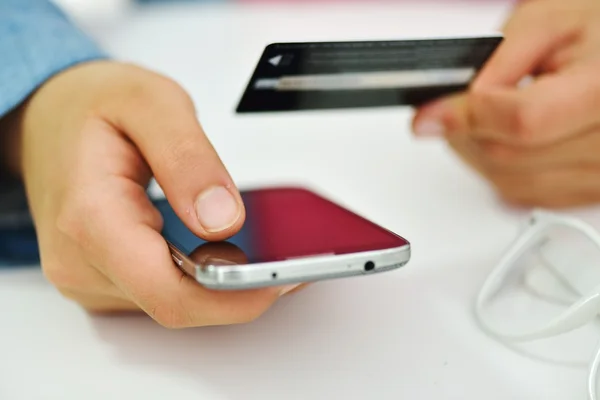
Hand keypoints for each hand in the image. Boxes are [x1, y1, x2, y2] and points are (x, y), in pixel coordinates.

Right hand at [4, 61, 298, 326]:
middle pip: (177, 305)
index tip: (281, 280)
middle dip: (237, 291)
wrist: (49, 116)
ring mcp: (89, 275)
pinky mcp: (101, 279)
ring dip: (219, 286)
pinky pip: (160, 293)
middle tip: (283, 260)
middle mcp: (82, 260)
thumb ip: (189, 160)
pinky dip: (197, 278)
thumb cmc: (91, 106)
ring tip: (256, 251)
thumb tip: (225, 218)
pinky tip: (220, 252)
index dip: (234, 298)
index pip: (171, 293)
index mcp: (91, 217)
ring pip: (172, 303)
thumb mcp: (151, 104)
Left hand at [411, 0, 599, 207]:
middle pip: (507, 156)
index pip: (524, 120)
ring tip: (483, 117)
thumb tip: (444, 110)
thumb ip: (495, 63)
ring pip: (508, 182)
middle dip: (465, 131)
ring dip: (478, 152)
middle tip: (452, 107)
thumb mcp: (546, 22)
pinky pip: (524, 194)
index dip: (468, 117)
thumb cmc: (599, 32)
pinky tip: (507, 138)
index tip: (430, 114)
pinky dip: (501, 169)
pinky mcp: (590, 192)